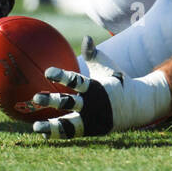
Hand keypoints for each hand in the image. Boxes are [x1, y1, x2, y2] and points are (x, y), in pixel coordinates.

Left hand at [31, 37, 170, 138]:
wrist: (136, 105)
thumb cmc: (116, 81)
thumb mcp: (107, 67)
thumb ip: (93, 53)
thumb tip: (86, 37)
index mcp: (95, 87)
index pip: (76, 81)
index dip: (61, 76)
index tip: (47, 72)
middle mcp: (92, 104)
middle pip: (68, 102)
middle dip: (51, 100)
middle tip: (35, 98)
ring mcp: (91, 119)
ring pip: (69, 124)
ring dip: (51, 125)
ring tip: (35, 126)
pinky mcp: (90, 130)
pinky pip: (72, 133)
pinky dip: (58, 133)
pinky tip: (43, 133)